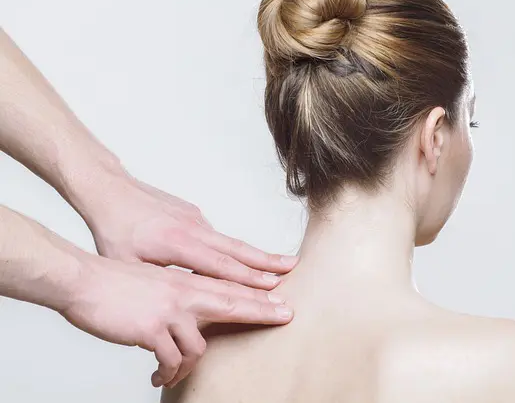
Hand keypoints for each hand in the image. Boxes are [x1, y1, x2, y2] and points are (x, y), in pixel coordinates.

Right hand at [60, 254, 292, 387]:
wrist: (85, 281)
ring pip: (199, 347)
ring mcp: (170, 311)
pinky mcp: (152, 330)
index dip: (259, 294)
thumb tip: (195, 313)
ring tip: (172, 374)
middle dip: (263, 312)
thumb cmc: (118, 283)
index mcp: (186, 282)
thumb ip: (180, 295)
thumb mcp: (158, 283)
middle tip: (287, 316)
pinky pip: (171, 360)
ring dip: (189, 367)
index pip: (231, 288)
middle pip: (234, 303)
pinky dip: (168, 373)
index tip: (282, 298)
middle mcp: (184, 293)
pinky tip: (159, 376)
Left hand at [84, 172, 297, 289]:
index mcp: (178, 244)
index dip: (248, 279)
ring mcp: (196, 219)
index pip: (220, 266)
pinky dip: (238, 248)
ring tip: (283, 264)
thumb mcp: (126, 265)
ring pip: (232, 241)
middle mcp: (193, 229)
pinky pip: (219, 235)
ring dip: (258, 255)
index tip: (273, 287)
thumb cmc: (114, 229)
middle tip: (294, 269)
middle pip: (237, 249)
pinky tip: (249, 259)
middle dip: (267, 262)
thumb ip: (158, 284)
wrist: (109, 190)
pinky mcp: (193, 214)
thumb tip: (180, 305)